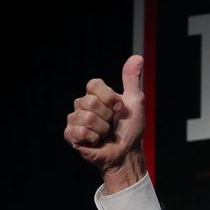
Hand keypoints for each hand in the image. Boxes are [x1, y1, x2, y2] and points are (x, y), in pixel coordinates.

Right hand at [64, 55, 146, 192]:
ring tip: (105, 134)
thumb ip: (132, 79)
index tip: (120, 107)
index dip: (109, 96)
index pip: (93, 84)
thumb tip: (138, 57)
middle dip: (108, 115)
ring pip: (86, 117)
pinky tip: (96, 141)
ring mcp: (75, 120)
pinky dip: (93, 138)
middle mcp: (83, 105)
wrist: (127, 152)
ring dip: (102, 129)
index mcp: (96, 95)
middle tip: (112, 124)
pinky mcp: (71, 135)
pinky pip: (78, 131)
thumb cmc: (131, 128)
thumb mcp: (135, 101)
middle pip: (90, 101)